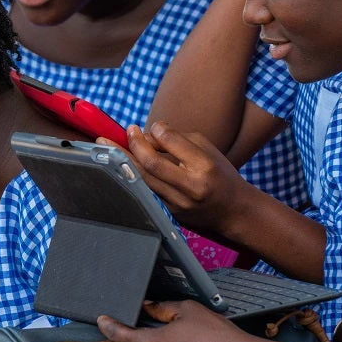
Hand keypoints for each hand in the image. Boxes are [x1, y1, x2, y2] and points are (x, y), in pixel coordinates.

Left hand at [126, 122, 249, 238]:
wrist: (234, 212)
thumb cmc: (220, 174)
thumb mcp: (206, 150)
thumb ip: (178, 139)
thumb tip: (147, 135)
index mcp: (204, 167)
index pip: (172, 142)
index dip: (157, 130)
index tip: (152, 127)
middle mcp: (190, 187)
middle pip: (151, 163)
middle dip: (133, 144)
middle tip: (127, 131)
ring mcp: (178, 204)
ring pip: (142, 179)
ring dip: (123, 159)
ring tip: (107, 144)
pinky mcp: (169, 214)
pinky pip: (145, 190)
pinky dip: (131, 175)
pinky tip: (119, 163)